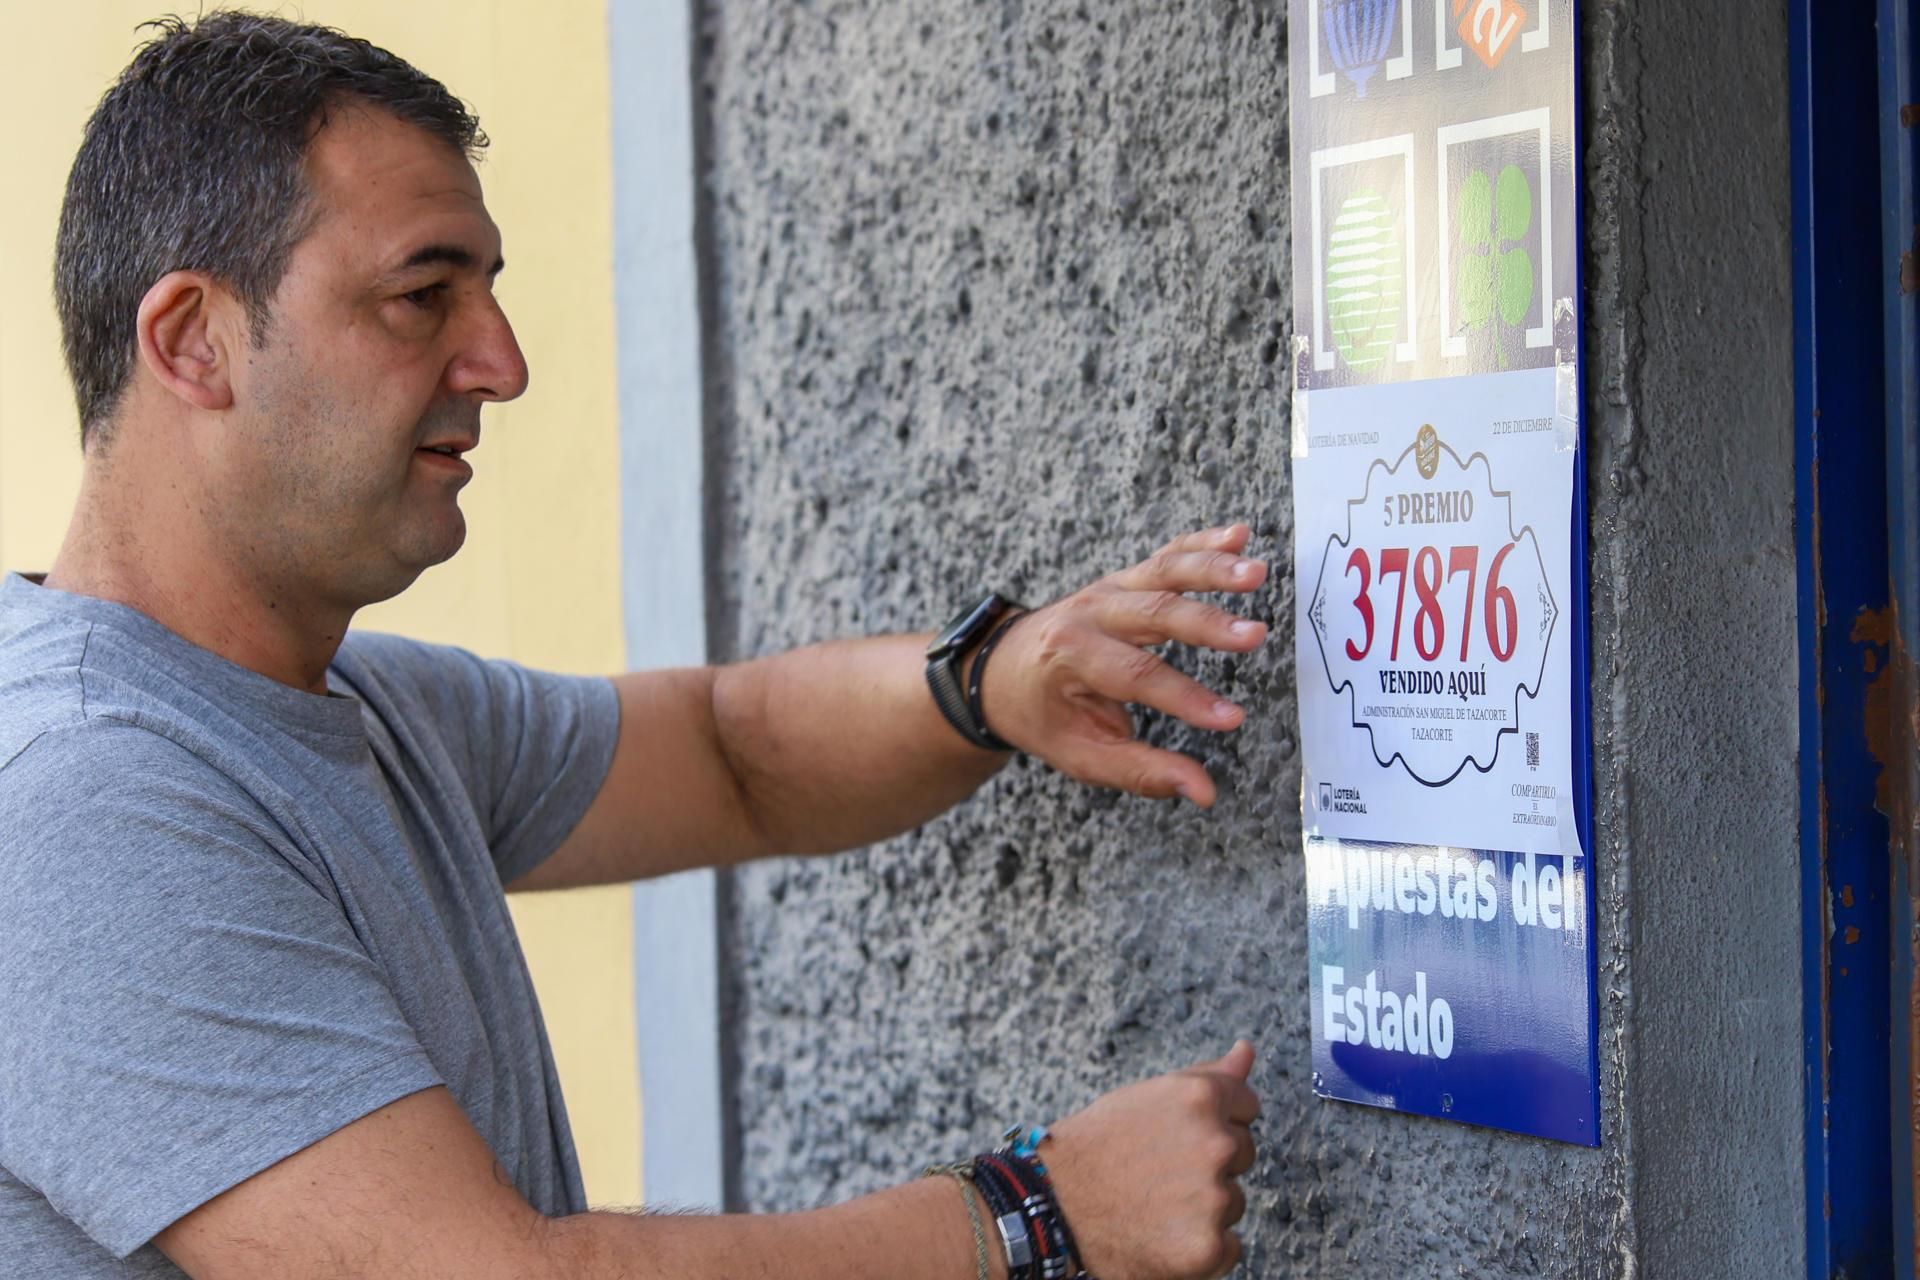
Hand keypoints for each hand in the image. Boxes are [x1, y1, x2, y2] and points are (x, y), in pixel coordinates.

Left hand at [978, 524, 1269, 805]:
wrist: (1001, 671)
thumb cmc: (1044, 717)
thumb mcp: (1081, 755)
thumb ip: (1142, 772)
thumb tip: (1203, 791)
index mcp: (1070, 656)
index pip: (1136, 676)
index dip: (1186, 699)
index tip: (1231, 719)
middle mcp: (1089, 613)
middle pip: (1154, 613)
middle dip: (1208, 624)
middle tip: (1256, 636)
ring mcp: (1108, 589)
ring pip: (1163, 572)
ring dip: (1212, 569)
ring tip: (1257, 574)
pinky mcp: (1125, 579)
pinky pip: (1166, 556)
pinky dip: (1202, 543)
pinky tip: (1240, 535)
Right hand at [1043, 1042, 1259, 1279]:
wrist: (1054, 1203)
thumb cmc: (1097, 1145)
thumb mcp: (1148, 1095)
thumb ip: (1207, 1076)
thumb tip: (1246, 1051)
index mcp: (1202, 1098)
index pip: (1248, 1106)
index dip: (1216, 1120)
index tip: (1182, 1135)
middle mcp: (1216, 1144)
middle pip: (1243, 1153)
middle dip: (1213, 1162)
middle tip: (1161, 1170)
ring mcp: (1213, 1198)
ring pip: (1233, 1200)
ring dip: (1206, 1205)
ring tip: (1156, 1202)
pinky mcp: (1208, 1248)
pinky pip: (1229, 1246)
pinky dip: (1202, 1246)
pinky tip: (1164, 1234)